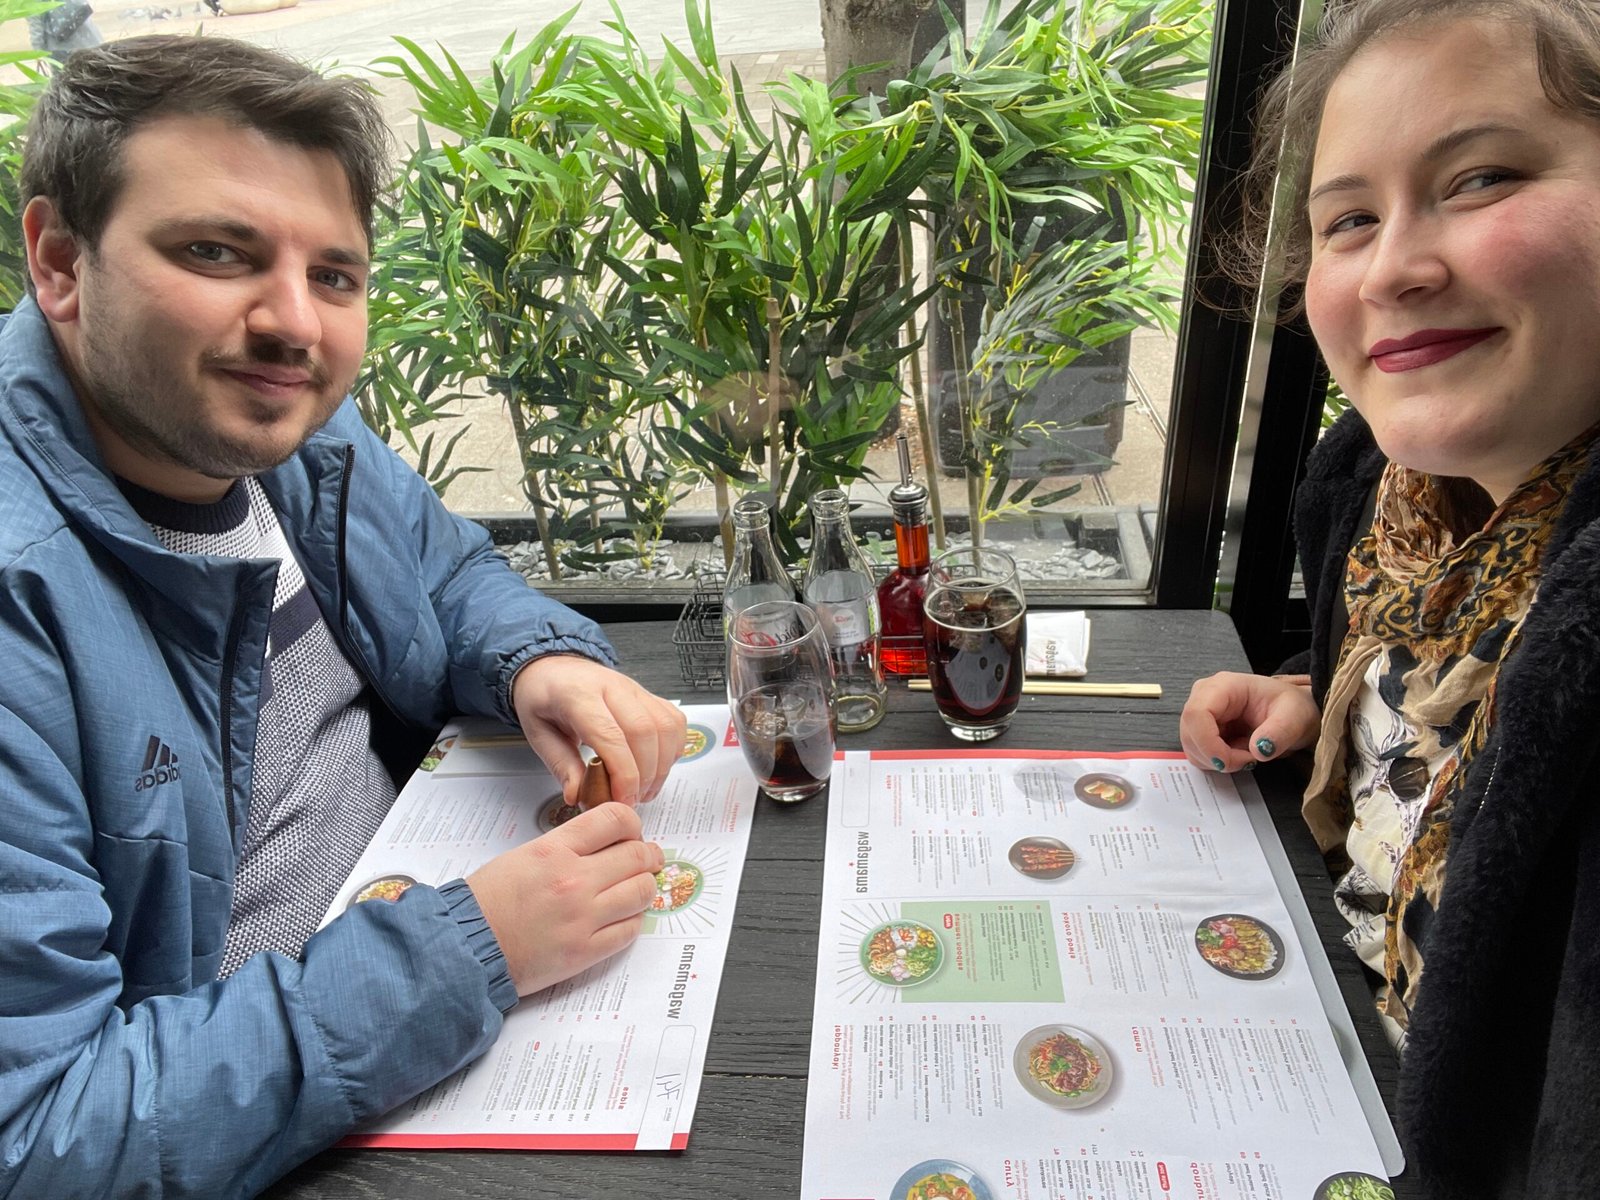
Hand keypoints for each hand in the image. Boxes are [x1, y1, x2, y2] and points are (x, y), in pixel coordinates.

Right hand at [466, 802, 664, 995]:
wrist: (467, 948)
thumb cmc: (488, 902)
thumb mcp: (524, 855)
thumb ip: (567, 847)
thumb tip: (605, 845)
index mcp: (555, 850)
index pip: (616, 819)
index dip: (633, 824)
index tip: (633, 833)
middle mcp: (574, 881)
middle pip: (636, 856)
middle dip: (648, 855)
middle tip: (648, 858)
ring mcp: (582, 918)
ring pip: (641, 892)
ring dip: (644, 887)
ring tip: (637, 887)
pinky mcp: (585, 951)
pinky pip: (630, 929)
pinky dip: (633, 920)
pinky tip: (623, 916)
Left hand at [511, 656, 686, 805]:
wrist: (554, 668)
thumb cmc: (544, 698)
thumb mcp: (538, 733)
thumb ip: (561, 765)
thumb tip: (577, 795)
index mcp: (578, 694)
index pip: (610, 734)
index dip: (623, 773)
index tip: (622, 801)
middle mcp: (612, 687)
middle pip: (644, 731)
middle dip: (644, 775)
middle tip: (631, 800)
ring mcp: (635, 689)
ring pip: (665, 726)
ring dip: (661, 766)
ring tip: (644, 790)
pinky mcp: (649, 695)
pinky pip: (674, 722)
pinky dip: (672, 749)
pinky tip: (656, 767)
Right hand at [1179, 671, 1319, 772]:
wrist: (1292, 714)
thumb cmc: (1292, 708)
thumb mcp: (1295, 717)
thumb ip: (1279, 732)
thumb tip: (1259, 749)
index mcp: (1224, 686)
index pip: (1196, 713)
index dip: (1206, 742)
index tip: (1227, 762)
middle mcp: (1205, 696)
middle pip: (1190, 732)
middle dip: (1216, 755)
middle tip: (1248, 759)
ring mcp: (1201, 714)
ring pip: (1192, 746)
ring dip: (1218, 760)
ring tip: (1248, 754)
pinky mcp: (1202, 730)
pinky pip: (1199, 753)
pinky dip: (1217, 762)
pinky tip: (1238, 754)